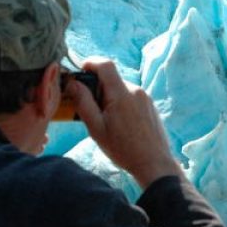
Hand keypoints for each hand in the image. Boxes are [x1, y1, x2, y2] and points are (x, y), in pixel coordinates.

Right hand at [73, 59, 182, 188]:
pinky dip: (120, 104)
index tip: (80, 71)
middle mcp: (136, 91)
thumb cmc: (123, 149)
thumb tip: (72, 83)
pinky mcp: (150, 106)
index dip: (90, 63)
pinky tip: (119, 124)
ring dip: (109, 98)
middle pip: (111, 79)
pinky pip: (130, 97)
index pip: (105, 64)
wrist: (154, 163)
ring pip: (120, 89)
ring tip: (105, 121)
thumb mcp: (96, 128)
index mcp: (121, 94)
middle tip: (88, 108)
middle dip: (97, 88)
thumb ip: (83, 103)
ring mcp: (145, 98)